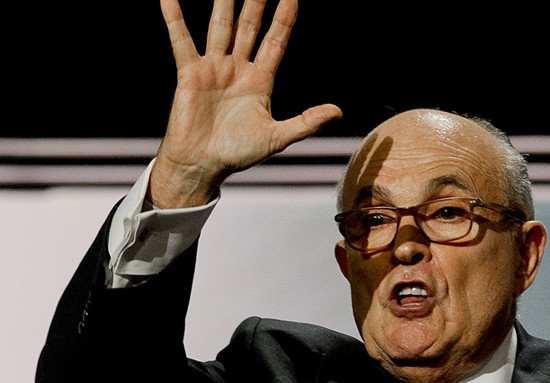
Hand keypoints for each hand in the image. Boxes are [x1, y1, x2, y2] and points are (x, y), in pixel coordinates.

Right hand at [150, 0, 342, 207]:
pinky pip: (182, 42)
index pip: (275, 41)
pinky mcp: (190, 74)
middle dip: (256, 2)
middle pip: (249, 27)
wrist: (203, 164)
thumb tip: (338, 112)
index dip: (284, 19)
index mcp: (260, 80)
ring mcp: (213, 68)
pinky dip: (175, 20)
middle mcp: (237, 68)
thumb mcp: (278, 137)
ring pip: (221, 27)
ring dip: (223, 3)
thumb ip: (306, 122)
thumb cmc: (238, 153)